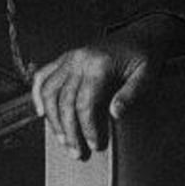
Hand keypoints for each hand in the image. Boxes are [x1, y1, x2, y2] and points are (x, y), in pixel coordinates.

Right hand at [30, 14, 184, 159]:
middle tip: (77, 152)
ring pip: (49, 92)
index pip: (85, 104)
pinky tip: (41, 113)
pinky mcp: (65, 58)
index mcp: (100, 64)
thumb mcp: (147, 74)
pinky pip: (43, 76)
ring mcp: (70, 57)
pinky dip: (37, 94)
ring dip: (52, 119)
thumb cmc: (145, 55)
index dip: (87, 128)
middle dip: (69, 131)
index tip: (95, 144)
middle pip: (64, 102)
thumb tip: (114, 114)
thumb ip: (131, 93)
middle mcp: (80, 59)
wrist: (142, 33)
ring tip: (63, 139)